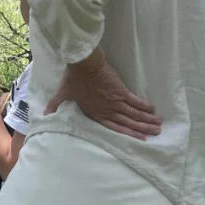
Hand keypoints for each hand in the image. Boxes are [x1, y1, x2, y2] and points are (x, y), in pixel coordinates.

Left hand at [44, 60, 162, 139]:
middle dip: (142, 129)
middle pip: (128, 122)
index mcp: (95, 113)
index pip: (114, 127)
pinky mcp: (121, 91)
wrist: (82, 65)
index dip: (127, 133)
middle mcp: (107, 110)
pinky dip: (144, 106)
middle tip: (155, 133)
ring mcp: (115, 101)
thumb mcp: (63, 94)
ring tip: (159, 124)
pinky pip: (135, 101)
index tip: (140, 139)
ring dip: (147, 119)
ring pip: (134, 114)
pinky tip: (153, 109)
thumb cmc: (72, 79)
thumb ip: (55, 105)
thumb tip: (44, 114)